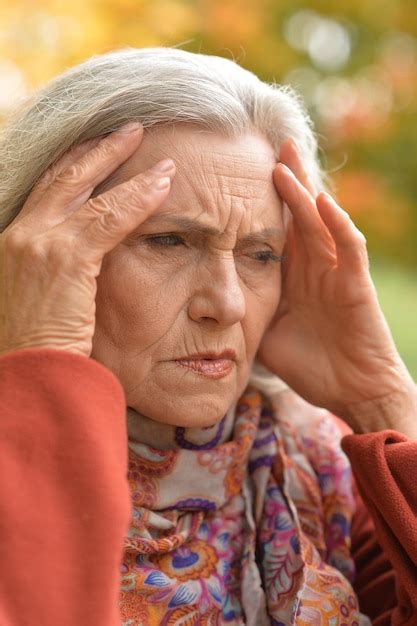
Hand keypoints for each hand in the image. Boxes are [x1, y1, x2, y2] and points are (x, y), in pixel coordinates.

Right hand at [0, 123, 175, 357]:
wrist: (29, 377)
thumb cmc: (39, 348)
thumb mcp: (43, 301)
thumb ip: (58, 274)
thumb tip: (81, 268)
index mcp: (16, 242)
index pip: (49, 190)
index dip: (78, 165)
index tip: (102, 149)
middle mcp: (21, 234)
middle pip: (66, 176)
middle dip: (101, 149)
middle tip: (131, 129)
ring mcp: (40, 243)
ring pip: (91, 191)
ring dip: (127, 167)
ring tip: (158, 153)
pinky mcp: (65, 260)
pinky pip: (110, 219)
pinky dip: (139, 199)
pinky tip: (164, 184)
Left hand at [257, 138, 414, 432]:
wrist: (352, 391)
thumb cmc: (310, 364)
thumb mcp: (266, 333)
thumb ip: (245, 311)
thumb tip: (207, 304)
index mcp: (292, 275)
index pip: (275, 229)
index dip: (260, 202)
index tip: (234, 175)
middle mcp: (314, 267)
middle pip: (298, 214)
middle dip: (285, 180)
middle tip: (267, 145)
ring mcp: (335, 273)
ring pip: (320, 223)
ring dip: (303, 192)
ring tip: (286, 160)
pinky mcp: (355, 285)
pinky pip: (348, 249)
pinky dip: (337, 224)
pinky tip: (322, 200)